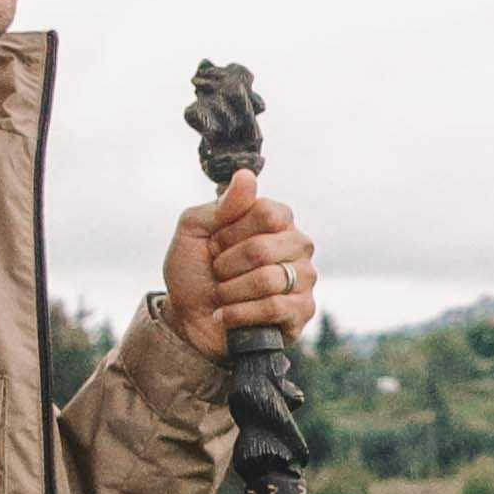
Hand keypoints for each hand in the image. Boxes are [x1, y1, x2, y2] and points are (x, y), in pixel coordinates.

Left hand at [167, 178, 316, 349]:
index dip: (231, 231)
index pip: (267, 213)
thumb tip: (247, 176)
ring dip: (229, 290)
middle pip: (263, 248)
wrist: (188, 317)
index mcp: (278, 219)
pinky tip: (224, 315)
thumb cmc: (195, 270)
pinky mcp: (302, 311)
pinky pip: (273, 308)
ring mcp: (304, 279)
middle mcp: (298, 245)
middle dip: (226, 265)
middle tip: (217, 272)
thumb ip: (221, 205)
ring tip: (221, 295)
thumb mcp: (195, 229)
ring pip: (267, 280)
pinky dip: (238, 313)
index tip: (215, 243)